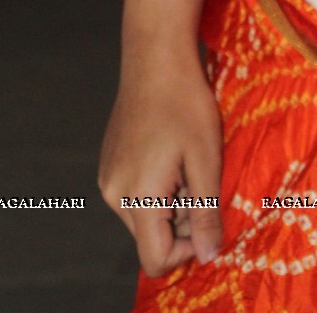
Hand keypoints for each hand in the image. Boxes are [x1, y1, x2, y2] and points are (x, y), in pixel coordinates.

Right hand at [99, 47, 223, 276]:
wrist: (155, 58)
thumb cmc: (186, 103)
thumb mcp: (206, 158)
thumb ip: (205, 213)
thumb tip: (209, 257)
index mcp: (137, 197)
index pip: (156, 259)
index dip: (189, 249)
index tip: (209, 215)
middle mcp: (114, 195)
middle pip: (151, 238)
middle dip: (181, 221)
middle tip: (200, 176)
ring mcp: (107, 178)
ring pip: (144, 216)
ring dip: (170, 202)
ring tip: (186, 160)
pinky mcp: (108, 164)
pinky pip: (135, 194)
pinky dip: (157, 186)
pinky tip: (170, 151)